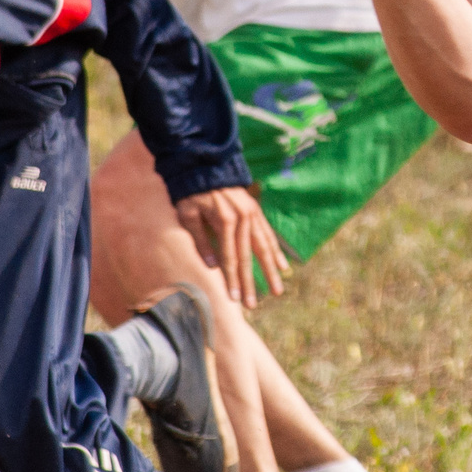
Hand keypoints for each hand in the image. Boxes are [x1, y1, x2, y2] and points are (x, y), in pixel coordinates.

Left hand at [173, 185, 289, 309]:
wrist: (205, 165)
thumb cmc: (191, 192)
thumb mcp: (188, 215)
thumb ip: (200, 240)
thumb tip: (211, 267)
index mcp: (225, 221)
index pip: (230, 258)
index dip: (232, 280)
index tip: (235, 300)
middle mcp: (243, 219)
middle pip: (248, 257)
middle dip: (251, 283)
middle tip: (253, 306)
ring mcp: (252, 215)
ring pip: (264, 248)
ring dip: (270, 271)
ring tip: (277, 291)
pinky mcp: (256, 211)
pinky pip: (268, 235)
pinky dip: (276, 251)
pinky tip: (283, 267)